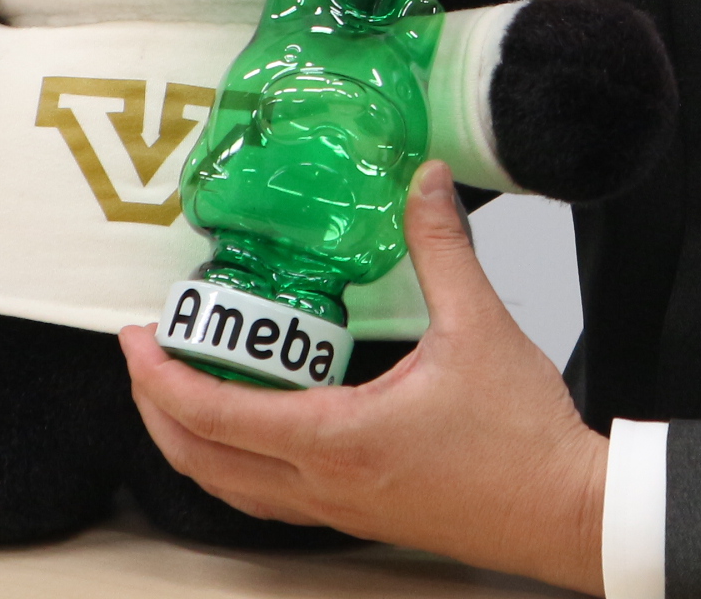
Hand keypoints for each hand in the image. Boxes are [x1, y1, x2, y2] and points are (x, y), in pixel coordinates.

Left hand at [121, 161, 608, 594]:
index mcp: (337, 439)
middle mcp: (323, 485)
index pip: (215, 417)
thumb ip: (441, 249)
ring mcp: (338, 508)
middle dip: (155, 410)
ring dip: (191, 442)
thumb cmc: (523, 439)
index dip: (161, 377)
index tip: (135, 338)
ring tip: (181, 390)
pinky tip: (254, 428)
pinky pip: (270, 497)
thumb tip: (424, 184)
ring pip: (231, 488)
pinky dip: (237, 463)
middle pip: (201, 462)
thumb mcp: (479, 326)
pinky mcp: (361, 515)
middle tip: (142, 359)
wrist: (564, 511)